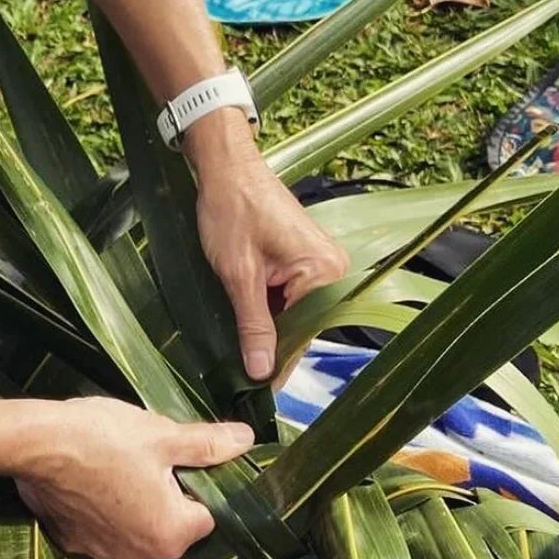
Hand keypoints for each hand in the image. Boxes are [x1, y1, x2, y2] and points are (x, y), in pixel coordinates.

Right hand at [14, 396, 252, 558]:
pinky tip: (91, 477)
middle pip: (171, 521)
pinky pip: (104, 527)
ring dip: (134, 500)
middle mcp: (143, 556)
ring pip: (137, 524)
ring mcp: (106, 554)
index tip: (178, 455)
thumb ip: (207, 443)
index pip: (206, 510)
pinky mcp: (76, 543)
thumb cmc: (103, 437)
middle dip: (165, 491)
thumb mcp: (162, 434)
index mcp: (172, 534)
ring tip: (115, 461)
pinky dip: (103, 508)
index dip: (197, 479)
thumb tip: (246, 441)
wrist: (35, 443)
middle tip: (145, 453)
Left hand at [187, 117, 347, 380]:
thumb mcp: (238, 274)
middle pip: (301, 324)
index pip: (303, 334)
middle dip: (272, 343)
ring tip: (241, 352)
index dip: (277, 363)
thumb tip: (262, 372)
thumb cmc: (231, 209)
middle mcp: (333, 268)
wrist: (224, 165)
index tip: (257, 393)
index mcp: (326, 272)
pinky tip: (247, 321)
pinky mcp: (303, 256)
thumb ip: (253, 325)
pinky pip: (290, 294)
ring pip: (293, 311)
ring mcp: (320, 261)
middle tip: (243, 377)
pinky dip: (267, 306)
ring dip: (267, 324)